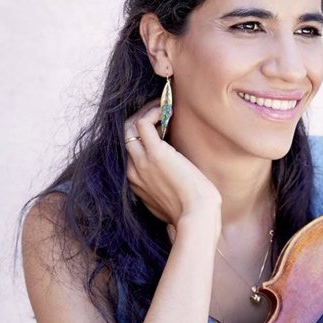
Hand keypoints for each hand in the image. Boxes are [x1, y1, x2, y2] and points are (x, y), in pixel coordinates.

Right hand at [123, 100, 220, 227]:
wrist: (197, 216)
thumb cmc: (190, 210)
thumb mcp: (169, 199)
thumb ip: (163, 185)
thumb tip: (172, 173)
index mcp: (135, 182)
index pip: (129, 150)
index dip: (142, 134)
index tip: (160, 126)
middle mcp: (133, 171)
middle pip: (125, 135)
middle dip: (140, 119)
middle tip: (159, 111)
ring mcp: (141, 162)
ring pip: (129, 127)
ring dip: (145, 112)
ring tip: (163, 106)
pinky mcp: (155, 154)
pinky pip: (143, 123)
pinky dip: (152, 112)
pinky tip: (166, 110)